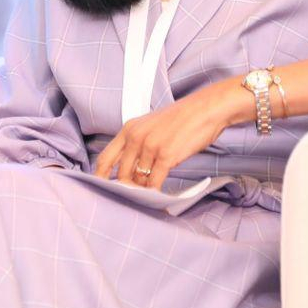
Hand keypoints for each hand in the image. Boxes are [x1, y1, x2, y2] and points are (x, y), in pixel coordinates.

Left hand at [92, 84, 239, 188]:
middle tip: (134, 198)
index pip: (105, 158)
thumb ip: (137, 144)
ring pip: (139, 181)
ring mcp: (150, 147)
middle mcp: (136, 137)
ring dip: (144, 192)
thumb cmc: (183, 118)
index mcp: (129, 129)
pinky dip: (156, 193)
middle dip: (127, 189)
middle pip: (122, 174)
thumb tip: (131, 171)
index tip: (101, 189)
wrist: (206, 109)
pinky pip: (154, 183)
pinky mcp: (166, 156)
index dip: (101, 177)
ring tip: (149, 198)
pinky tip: (160, 196)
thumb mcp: (151, 126)